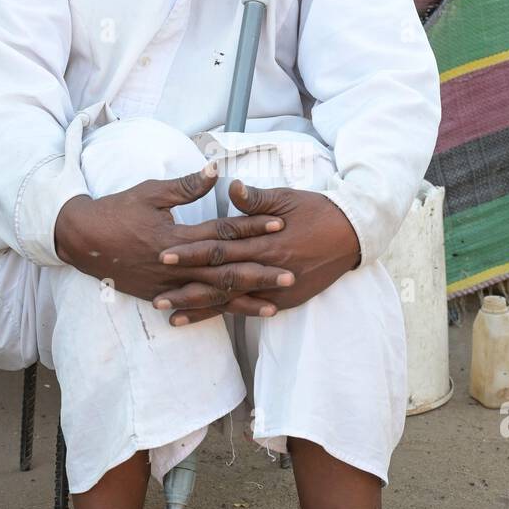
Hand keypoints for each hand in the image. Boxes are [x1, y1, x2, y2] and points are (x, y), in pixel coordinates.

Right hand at [53, 165, 296, 312]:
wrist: (82, 240)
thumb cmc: (117, 210)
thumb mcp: (150, 192)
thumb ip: (185, 186)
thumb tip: (216, 171)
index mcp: (176, 236)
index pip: (222, 232)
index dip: (252, 227)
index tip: (280, 223)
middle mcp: (175, 265)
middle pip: (225, 271)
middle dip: (259, 273)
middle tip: (290, 275)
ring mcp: (168, 285)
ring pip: (213, 296)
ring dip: (245, 301)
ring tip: (274, 305)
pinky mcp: (160, 295)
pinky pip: (194, 306)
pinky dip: (217, 313)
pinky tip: (237, 317)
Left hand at [151, 178, 360, 324]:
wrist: (352, 235)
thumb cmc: (317, 211)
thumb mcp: (287, 197)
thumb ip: (256, 198)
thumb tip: (231, 188)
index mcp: (265, 241)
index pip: (219, 247)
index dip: (190, 252)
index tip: (163, 253)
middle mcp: (267, 269)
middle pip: (219, 281)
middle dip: (187, 288)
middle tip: (156, 295)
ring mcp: (276, 289)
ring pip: (231, 301)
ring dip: (200, 309)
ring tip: (171, 316)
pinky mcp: (285, 301)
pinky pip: (250, 310)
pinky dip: (227, 315)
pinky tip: (205, 320)